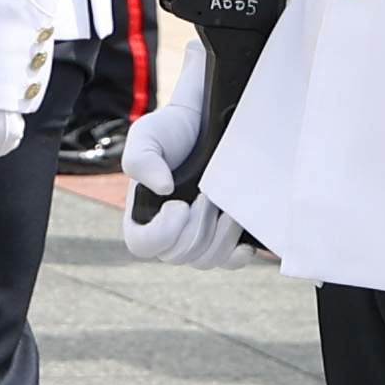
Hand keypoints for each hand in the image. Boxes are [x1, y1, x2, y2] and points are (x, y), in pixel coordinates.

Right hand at [118, 54, 253, 267]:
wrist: (207, 123)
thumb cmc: (172, 130)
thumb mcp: (146, 136)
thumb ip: (142, 160)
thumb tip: (163, 189)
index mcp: (140, 214)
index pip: (143, 245)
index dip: (162, 233)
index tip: (179, 205)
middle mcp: (166, 232)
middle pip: (178, 256)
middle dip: (197, 227)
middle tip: (207, 195)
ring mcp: (196, 237)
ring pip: (205, 260)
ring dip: (220, 237)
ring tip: (227, 208)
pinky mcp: (223, 237)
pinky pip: (228, 262)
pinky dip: (236, 255)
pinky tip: (243, 241)